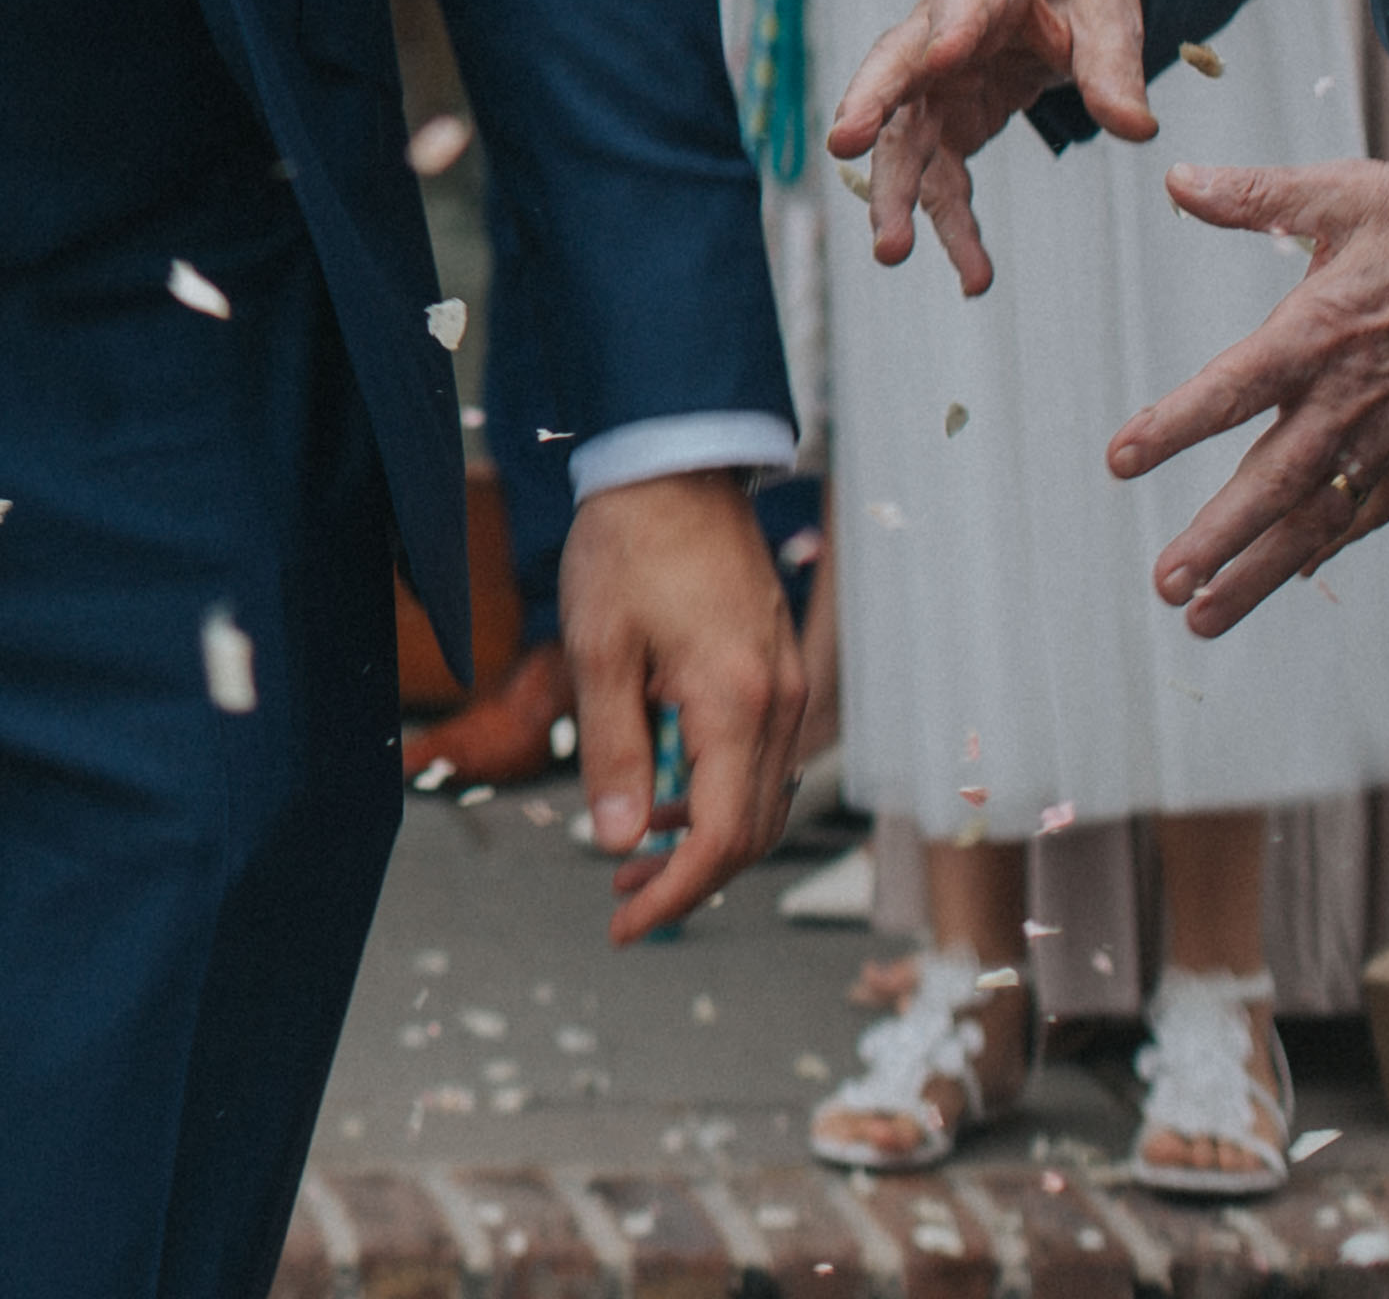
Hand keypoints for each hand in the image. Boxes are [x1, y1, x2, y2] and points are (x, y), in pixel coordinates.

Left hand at [558, 469, 800, 939]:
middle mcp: (781, 701)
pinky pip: (760, 758)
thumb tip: (619, 842)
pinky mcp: (779, 668)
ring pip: (760, 798)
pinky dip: (718, 791)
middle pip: (751, 830)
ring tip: (630, 856)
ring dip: (702, 837)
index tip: (625, 925)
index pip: (722, 837)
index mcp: (738, 702)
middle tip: (620, 900)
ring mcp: (788, 684)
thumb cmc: (627, 544)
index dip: (675, 894)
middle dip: (688, 877)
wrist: (674, 463)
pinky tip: (665, 795)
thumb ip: (615, 751)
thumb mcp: (600, 649)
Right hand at [828, 0, 1154, 295]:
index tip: (939, 54)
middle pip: (894, 74)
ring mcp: (933, 87)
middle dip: (868, 109)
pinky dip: (952, 227)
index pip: (964, 3)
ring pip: (902, 141)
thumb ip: (1114, 70)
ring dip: (895, 195)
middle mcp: (938, 38)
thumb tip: (1136, 130)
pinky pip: (939, 180)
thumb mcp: (1108, 16)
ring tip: (892, 250)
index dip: (949, 27)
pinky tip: (973, 274)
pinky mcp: (945, 126)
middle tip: (845, 145)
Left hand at [1111, 161, 1388, 634]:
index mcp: (1322, 332)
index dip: (1173, 426)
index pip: (1233, 390)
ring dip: (1259, 571)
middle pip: (1274, 482)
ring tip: (1204, 616)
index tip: (1120, 459)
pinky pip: (1367, 514)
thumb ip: (1255, 195)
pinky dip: (1325, 551)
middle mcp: (1353, 399)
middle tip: (1168, 582)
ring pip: (1317, 519)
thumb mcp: (1344, 194)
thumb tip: (1179, 179)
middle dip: (1218, 539)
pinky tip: (1285, 578)